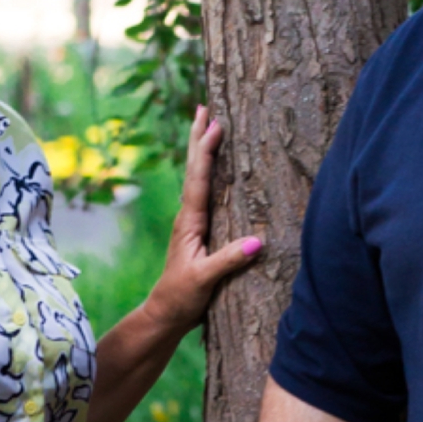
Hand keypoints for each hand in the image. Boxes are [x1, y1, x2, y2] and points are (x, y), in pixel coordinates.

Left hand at [146, 109, 263, 335]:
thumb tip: (258, 241)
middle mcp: (188, 215)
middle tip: (203, 106)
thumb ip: (229, 260)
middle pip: (193, 167)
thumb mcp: (204, 280)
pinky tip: (214, 165)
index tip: (215, 123)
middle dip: (198, 136)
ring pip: (197, 176)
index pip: (199, 178)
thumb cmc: (181, 298)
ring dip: (202, 148)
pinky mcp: (198, 230)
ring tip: (207, 122)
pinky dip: (208, 170)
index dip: (207, 150)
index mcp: (189, 221)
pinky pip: (204, 190)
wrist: (164, 315)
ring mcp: (192, 221)